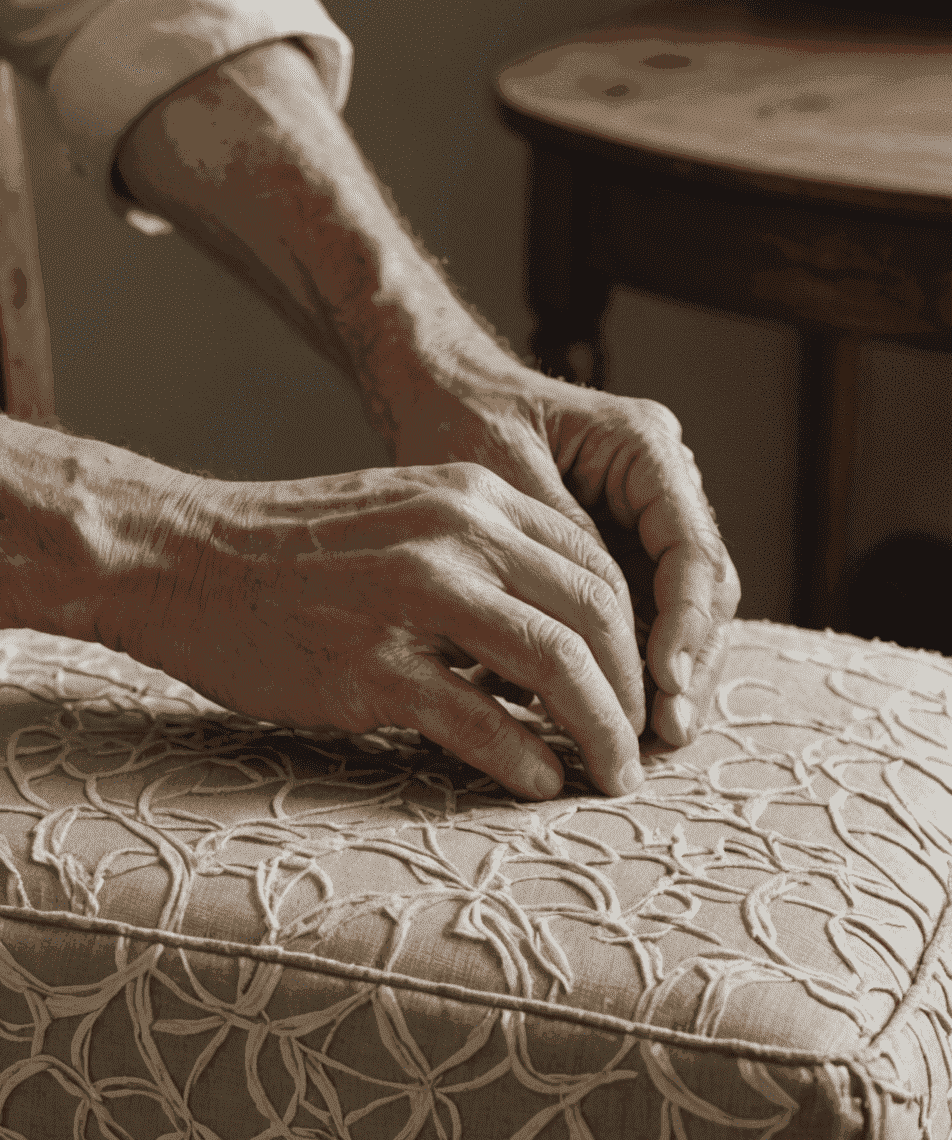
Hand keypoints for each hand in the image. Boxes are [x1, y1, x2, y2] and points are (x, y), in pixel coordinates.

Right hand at [131, 462, 646, 800]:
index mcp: (468, 495)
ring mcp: (413, 597)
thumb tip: (540, 639)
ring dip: (599, 732)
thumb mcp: (394, 521)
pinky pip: (478, 719)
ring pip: (555, 665)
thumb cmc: (280, 553)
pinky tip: (537, 783)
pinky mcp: (369, 664)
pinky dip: (523, 760)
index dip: (631, 638)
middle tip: (637, 749)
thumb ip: (473, 560)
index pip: (593, 566)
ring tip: (610, 777)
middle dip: (630, 692)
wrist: (176, 558)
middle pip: (594, 614)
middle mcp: (455, 533)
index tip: (632, 689)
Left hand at [387, 365, 739, 747]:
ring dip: (659, 681)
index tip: (666, 684)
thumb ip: (560, 548)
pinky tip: (594, 716)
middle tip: (662, 735)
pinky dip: (616, 666)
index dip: (685, 625)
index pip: (692, 550)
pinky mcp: (614, 552)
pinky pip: (633, 617)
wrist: (436, 396)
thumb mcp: (501, 481)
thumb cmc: (460, 421)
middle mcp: (660, 484)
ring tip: (638, 743)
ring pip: (675, 615)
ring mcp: (643, 519)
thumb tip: (601, 631)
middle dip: (685, 668)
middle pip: (702, 592)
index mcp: (645, 448)